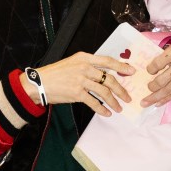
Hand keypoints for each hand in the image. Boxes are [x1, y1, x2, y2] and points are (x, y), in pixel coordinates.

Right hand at [20, 52, 134, 116]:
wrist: (39, 83)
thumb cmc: (55, 74)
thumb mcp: (72, 63)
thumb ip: (87, 66)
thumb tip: (104, 74)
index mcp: (84, 58)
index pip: (107, 61)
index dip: (121, 66)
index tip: (132, 71)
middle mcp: (84, 67)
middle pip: (109, 79)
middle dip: (121, 90)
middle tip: (127, 97)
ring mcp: (81, 80)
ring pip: (104, 92)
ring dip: (114, 101)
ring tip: (119, 108)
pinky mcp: (77, 93)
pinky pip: (94, 102)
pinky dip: (102, 109)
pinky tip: (106, 113)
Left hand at [141, 36, 170, 106]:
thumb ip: (167, 55)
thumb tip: (154, 66)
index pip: (158, 64)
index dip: (150, 69)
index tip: (149, 70)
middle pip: (162, 81)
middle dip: (151, 86)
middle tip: (146, 89)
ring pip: (168, 90)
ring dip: (155, 98)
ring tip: (144, 103)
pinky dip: (166, 100)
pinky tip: (157, 103)